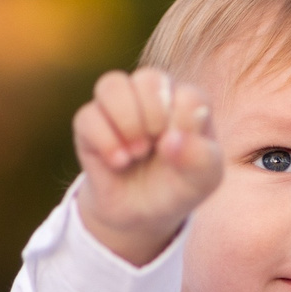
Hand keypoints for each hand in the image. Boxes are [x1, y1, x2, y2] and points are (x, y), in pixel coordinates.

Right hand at [72, 66, 222, 264]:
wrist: (142, 213)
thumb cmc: (178, 185)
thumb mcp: (203, 179)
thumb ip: (201, 157)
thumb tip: (172, 139)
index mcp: (184, 101)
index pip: (188, 97)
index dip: (184, 130)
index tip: (181, 154)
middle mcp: (150, 95)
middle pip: (149, 78)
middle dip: (154, 117)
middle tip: (156, 147)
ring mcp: (117, 106)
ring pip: (112, 85)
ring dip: (127, 120)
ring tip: (137, 152)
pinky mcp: (89, 124)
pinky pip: (87, 116)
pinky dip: (106, 142)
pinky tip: (119, 163)